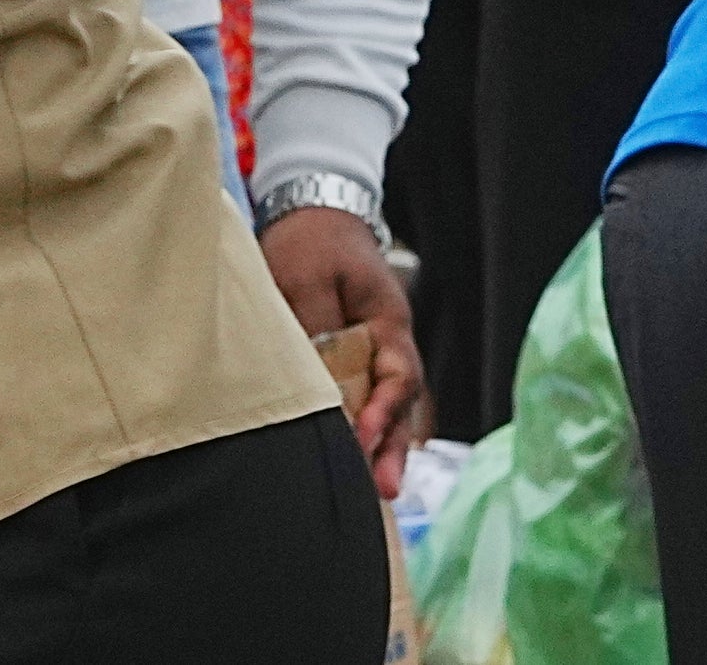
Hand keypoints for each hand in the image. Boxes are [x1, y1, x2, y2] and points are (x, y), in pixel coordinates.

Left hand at [261, 207, 421, 497]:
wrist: (313, 215)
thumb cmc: (312, 243)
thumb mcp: (307, 277)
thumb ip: (312, 326)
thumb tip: (312, 377)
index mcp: (388, 320)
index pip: (397, 373)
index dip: (383, 408)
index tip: (363, 435)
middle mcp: (390, 343)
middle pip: (400, 402)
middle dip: (393, 445)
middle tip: (384, 487)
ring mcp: (375, 353)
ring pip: (386, 407)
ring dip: (381, 446)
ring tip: (377, 492)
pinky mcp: (352, 360)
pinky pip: (364, 400)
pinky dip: (362, 430)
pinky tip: (355, 463)